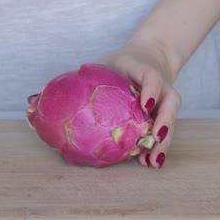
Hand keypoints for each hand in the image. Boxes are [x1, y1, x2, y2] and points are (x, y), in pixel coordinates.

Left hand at [100, 39, 181, 169]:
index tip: (145, 104)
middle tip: (155, 138)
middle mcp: (161, 87)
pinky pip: (163, 132)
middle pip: (169, 105)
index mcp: (145, 71)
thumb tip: (49, 93)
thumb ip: (89, 75)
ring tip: (152, 161)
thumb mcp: (109, 63)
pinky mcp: (163, 115)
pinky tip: (147, 162)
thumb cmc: (124, 64)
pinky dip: (157, 148)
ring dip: (163, 143)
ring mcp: (165, 102)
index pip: (152, 78)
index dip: (151, 90)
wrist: (149, 58)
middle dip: (164, 123)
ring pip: (170, 122)